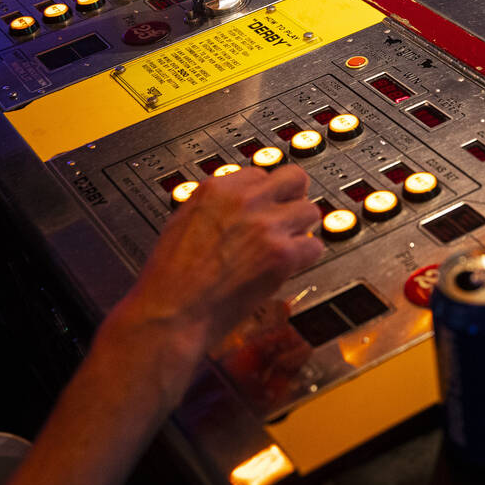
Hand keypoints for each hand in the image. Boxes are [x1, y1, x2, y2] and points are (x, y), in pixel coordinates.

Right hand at [106, 165, 321, 404]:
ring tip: (286, 247)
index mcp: (216, 189)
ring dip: (301, 229)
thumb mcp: (182, 222)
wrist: (172, 311)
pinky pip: (315, 245)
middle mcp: (244, 200)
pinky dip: (305, 258)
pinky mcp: (281, 253)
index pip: (260, 174)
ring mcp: (265, 225)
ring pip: (310, 211)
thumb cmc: (170, 278)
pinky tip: (288, 267)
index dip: (265, 194)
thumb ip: (214, 207)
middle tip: (288, 218)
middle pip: (294, 178)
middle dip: (294, 198)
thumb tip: (234, 206)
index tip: (266, 207)